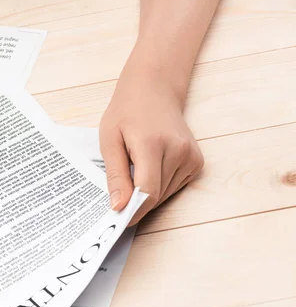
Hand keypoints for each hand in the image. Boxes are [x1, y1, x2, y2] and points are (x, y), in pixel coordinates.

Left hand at [99, 57, 203, 225]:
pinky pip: (174, 186)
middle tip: (118, 195)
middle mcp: (178, 151)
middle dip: (136, 202)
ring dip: (148, 193)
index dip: (133, 209)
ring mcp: (191, 156)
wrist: (154, 88)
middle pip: (156, 196)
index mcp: (153, 143)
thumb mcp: (110, 140)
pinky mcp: (197, 161)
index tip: (118, 218)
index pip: (148, 191)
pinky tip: (150, 166)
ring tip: (135, 168)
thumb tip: (118, 206)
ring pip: (165, 194)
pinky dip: (159, 185)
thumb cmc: (127, 111)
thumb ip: (115, 175)